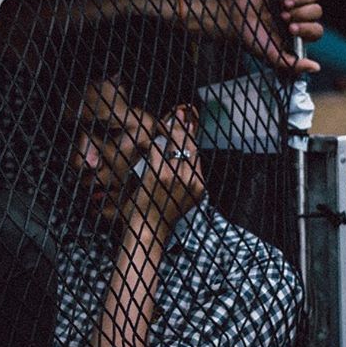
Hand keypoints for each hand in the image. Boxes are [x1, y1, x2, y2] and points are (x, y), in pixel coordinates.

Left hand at [125, 106, 204, 242]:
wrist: (147, 231)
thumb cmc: (156, 214)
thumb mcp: (176, 197)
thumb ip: (180, 177)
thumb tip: (175, 153)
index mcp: (198, 186)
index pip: (197, 153)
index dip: (191, 135)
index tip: (186, 122)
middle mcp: (191, 180)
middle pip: (189, 144)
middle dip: (182, 127)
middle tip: (177, 115)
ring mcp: (177, 177)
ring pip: (175, 143)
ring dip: (167, 130)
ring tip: (161, 123)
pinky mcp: (161, 175)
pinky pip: (157, 149)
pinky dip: (152, 141)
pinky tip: (148, 137)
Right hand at [235, 0, 321, 74]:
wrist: (234, 19)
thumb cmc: (251, 39)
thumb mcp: (271, 56)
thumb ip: (292, 65)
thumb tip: (316, 68)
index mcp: (298, 34)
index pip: (316, 31)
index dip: (308, 29)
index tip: (290, 29)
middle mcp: (298, 16)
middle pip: (317, 11)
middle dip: (302, 15)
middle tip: (284, 17)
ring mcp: (294, 0)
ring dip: (301, 0)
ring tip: (284, 4)